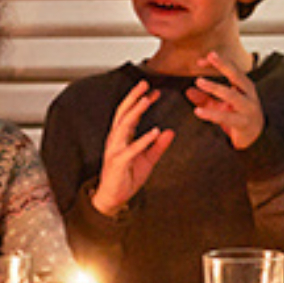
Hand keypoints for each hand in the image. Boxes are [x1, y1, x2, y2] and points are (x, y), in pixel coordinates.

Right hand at [92, 80, 174, 216]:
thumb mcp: (147, 160)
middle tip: (145, 84)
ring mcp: (115, 150)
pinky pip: (131, 149)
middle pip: (123, 113)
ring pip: (123, 126)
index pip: (129, 113)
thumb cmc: (126, 177)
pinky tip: (154, 132)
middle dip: (133, 97)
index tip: (153, 90)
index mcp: (121, 137)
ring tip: (146, 100)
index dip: (139, 100)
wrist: (113, 198)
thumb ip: (158, 146)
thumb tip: (170, 132)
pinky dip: (143, 140)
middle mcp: (116, 140)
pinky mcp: (118, 162)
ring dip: (135, 112)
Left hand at [186, 52, 263, 149]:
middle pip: (237, 76)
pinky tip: (198, 111)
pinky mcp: (243, 123)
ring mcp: (247, 108)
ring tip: (199, 81)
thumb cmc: (238, 117)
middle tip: (210, 56)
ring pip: (231, 95)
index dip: (219, 62)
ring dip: (214, 87)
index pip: (233, 69)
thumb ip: (205, 98)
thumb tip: (189, 91)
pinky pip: (226, 117)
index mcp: (244, 87)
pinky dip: (211, 113)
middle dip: (224, 65)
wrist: (255, 138)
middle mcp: (248, 94)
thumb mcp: (220, 106)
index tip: (202, 60)